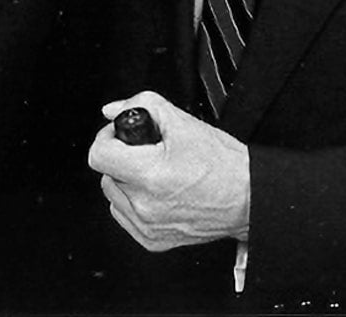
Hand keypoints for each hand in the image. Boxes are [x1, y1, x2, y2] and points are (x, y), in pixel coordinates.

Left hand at [86, 90, 250, 251]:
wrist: (247, 198)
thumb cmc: (224, 165)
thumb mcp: (185, 123)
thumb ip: (145, 105)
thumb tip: (115, 110)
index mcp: (150, 175)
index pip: (98, 155)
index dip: (108, 137)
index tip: (120, 135)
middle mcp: (145, 205)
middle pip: (106, 173)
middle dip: (123, 158)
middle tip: (148, 153)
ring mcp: (147, 226)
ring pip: (114, 194)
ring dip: (127, 181)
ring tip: (156, 173)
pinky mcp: (151, 240)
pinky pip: (125, 215)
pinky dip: (135, 202)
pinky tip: (157, 192)